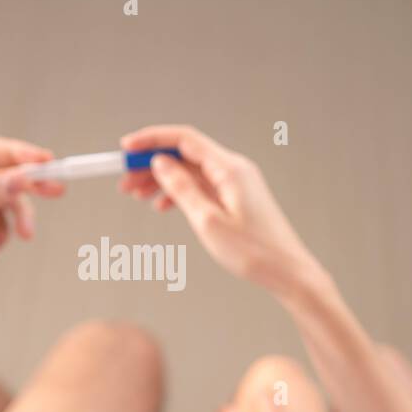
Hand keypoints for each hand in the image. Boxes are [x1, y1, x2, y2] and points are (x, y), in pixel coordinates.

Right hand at [117, 124, 318, 294]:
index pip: (183, 139)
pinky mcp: (236, 197)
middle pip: (184, 155)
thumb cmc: (254, 252)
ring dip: (161, 179)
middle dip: (150, 164)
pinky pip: (201, 186)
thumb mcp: (208, 222)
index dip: (151, 140)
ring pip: (190, 171)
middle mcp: (233, 169)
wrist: (288, 272)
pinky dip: (178, 191)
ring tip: (135, 194)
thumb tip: (160, 163)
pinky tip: (161, 205)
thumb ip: (182, 189)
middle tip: (123, 180)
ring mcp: (235, 183)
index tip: (125, 148)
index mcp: (229, 169)